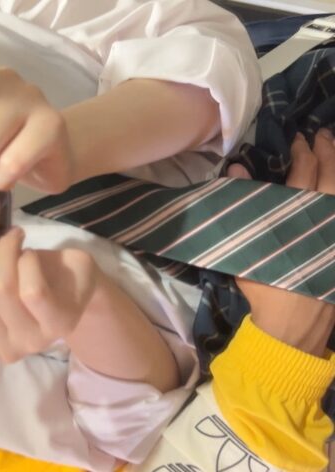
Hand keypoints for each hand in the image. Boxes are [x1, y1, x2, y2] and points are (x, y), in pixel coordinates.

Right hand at [0, 191, 99, 360]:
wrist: (75, 285)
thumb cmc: (28, 277)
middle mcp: (0, 348)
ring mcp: (31, 340)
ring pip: (0, 288)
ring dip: (4, 249)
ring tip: (14, 235)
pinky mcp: (59, 323)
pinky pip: (31, 289)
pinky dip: (26, 261)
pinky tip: (29, 253)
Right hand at [234, 129, 334, 355]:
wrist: (294, 326)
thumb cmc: (264, 286)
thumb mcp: (246, 247)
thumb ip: (244, 207)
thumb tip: (237, 169)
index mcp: (298, 217)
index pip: (304, 174)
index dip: (302, 152)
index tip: (297, 139)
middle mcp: (324, 220)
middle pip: (332, 176)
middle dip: (328, 150)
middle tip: (322, 133)